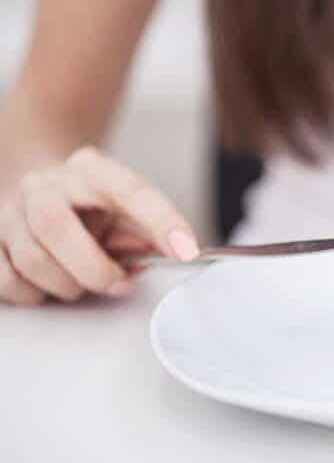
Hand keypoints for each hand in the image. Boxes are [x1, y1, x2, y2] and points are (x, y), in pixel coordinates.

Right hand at [0, 147, 198, 305]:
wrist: (40, 189)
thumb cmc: (91, 206)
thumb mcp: (125, 208)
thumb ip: (147, 228)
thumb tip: (172, 253)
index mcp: (90, 170)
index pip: (129, 190)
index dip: (161, 221)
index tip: (186, 251)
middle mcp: (43, 185)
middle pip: (56, 227)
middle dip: (93, 268)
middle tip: (118, 285)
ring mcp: (9, 211)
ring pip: (30, 259)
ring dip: (66, 285)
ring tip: (83, 282)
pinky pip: (5, 279)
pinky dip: (33, 293)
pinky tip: (48, 284)